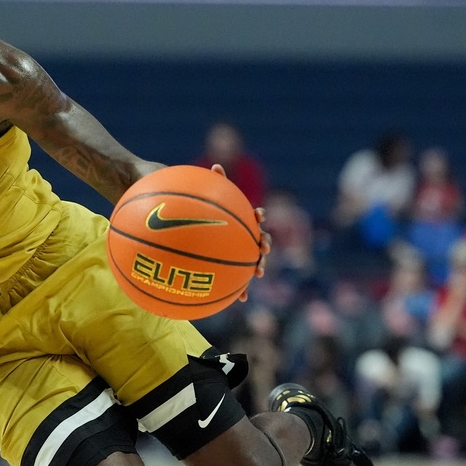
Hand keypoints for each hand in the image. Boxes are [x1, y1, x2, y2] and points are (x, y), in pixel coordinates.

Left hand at [210, 164, 270, 301]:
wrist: (201, 236)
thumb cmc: (206, 217)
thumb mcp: (208, 203)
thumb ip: (213, 186)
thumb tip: (216, 165)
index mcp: (241, 222)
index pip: (253, 217)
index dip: (257, 216)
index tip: (258, 215)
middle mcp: (246, 237)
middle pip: (260, 240)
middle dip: (264, 243)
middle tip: (263, 246)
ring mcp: (242, 254)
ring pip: (255, 261)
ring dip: (258, 266)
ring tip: (258, 272)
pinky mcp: (236, 271)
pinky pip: (240, 281)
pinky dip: (242, 290)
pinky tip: (241, 300)